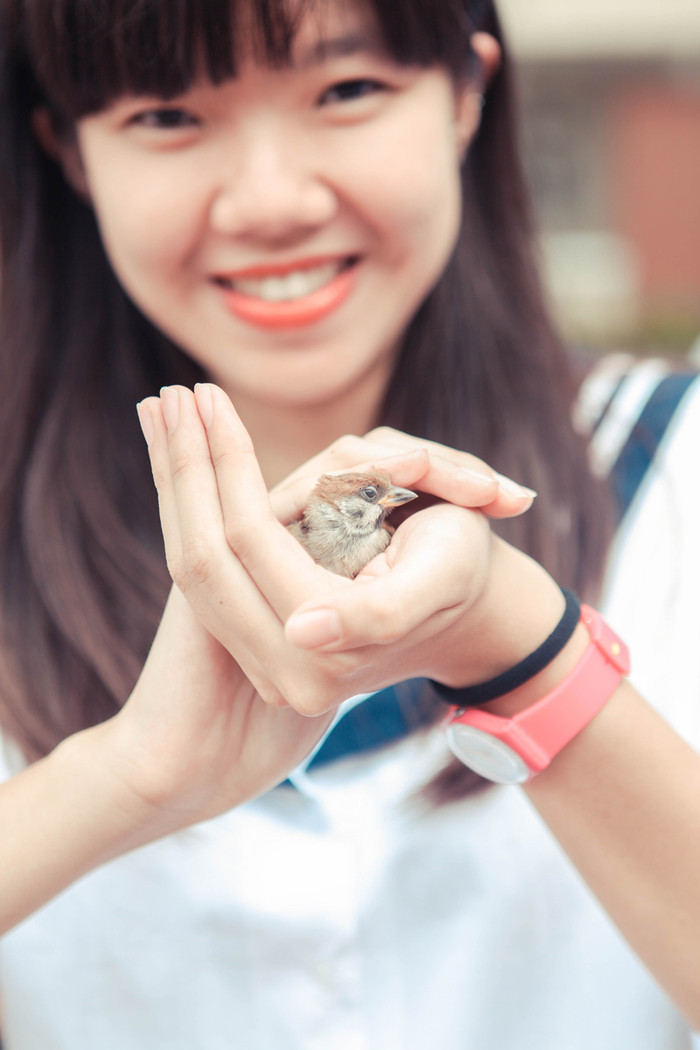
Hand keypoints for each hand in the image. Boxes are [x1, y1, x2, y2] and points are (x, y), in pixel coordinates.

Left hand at [135, 384, 558, 717]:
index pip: (251, 541)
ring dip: (175, 485)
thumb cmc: (459, 567)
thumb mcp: (440, 574)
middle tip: (171, 395)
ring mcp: (265, 660)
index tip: (206, 393)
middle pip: (203, 557)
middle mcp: (286, 671)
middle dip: (186, 468)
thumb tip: (302, 631)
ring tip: (162, 412)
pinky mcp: (255, 638)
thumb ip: (379, 613)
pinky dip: (188, 509)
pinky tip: (176, 457)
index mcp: (327, 656)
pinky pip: (206, 572)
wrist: (460, 603)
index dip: (227, 464)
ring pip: (193, 565)